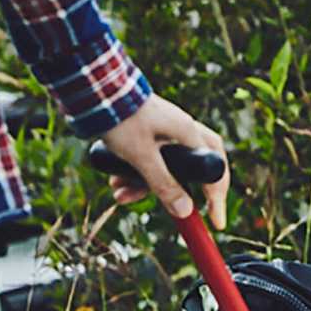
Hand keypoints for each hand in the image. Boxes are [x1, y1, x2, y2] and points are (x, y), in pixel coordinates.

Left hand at [99, 94, 229, 227]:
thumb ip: (163, 184)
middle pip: (194, 170)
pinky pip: (150, 159)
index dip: (216, 198)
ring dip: (145, 185)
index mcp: (188, 134)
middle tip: (179, 213)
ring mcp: (166, 131)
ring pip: (167, 167)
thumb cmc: (120, 118)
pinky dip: (136, 173)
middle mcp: (182, 132)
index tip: (216, 222)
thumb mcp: (141, 156)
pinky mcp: (149, 132)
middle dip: (180, 193)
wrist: (94, 89)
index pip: (214, 172)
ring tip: (121, 195)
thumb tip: (185, 211)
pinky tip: (116, 182)